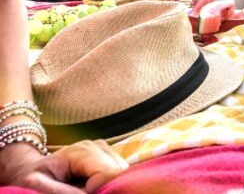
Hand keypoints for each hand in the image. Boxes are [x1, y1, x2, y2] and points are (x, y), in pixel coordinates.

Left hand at [4, 140, 127, 193]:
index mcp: (82, 151)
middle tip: (80, 192)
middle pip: (120, 174)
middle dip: (105, 190)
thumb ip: (63, 193)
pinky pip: (118, 177)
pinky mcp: (109, 160)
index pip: (110, 172)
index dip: (99, 190)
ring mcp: (106, 152)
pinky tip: (89, 188)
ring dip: (106, 188)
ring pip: (122, 176)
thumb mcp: (38, 187)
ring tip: (82, 190)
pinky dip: (107, 186)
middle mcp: (99, 147)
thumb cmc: (31, 179)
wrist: (28, 170)